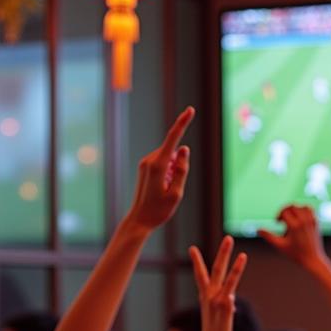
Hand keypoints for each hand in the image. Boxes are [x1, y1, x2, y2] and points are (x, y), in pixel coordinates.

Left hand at [125, 107, 193, 230]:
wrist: (139, 220)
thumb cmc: (159, 210)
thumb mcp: (176, 193)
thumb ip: (182, 169)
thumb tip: (183, 148)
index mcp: (158, 166)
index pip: (173, 139)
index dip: (183, 123)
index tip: (190, 110)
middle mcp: (150, 161)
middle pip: (173, 153)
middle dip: (179, 167)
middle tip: (171, 190)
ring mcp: (146, 163)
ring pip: (169, 160)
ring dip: (173, 173)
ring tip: (165, 192)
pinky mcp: (145, 167)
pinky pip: (164, 165)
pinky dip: (168, 174)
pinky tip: (161, 190)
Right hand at [188, 236, 247, 330]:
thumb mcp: (220, 320)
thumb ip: (225, 307)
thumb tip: (230, 301)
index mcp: (206, 300)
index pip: (201, 276)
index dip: (197, 262)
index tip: (192, 248)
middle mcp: (209, 298)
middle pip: (214, 270)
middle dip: (221, 254)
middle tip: (228, 238)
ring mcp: (216, 302)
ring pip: (223, 276)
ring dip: (230, 261)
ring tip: (238, 249)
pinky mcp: (224, 308)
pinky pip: (230, 290)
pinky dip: (234, 279)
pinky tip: (241, 264)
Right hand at [258, 205, 328, 271]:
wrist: (312, 258)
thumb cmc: (294, 253)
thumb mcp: (279, 245)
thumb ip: (268, 236)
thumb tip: (258, 229)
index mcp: (294, 226)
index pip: (284, 212)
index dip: (278, 215)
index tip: (277, 222)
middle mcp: (303, 221)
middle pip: (292, 206)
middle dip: (284, 210)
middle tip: (282, 219)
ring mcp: (311, 220)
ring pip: (301, 206)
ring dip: (293, 210)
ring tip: (291, 218)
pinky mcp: (316, 221)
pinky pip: (309, 208)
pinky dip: (303, 209)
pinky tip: (299, 218)